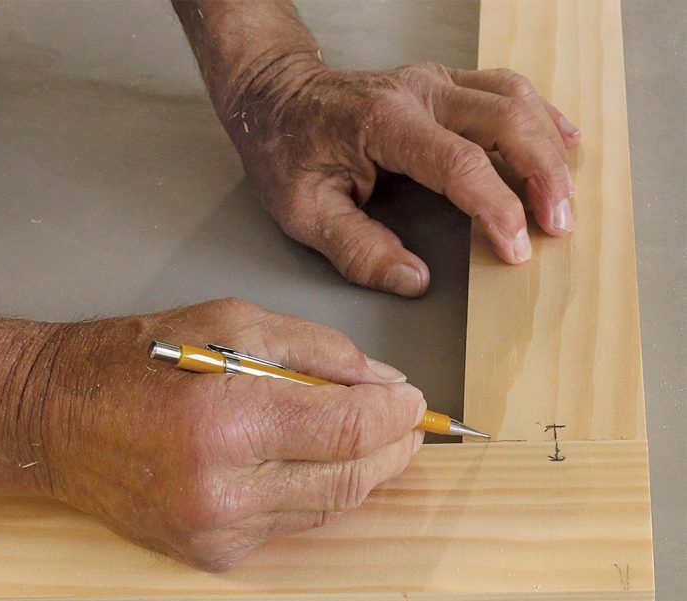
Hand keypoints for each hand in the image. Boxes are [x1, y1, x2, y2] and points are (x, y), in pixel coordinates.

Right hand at [4, 299, 423, 570]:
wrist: (57, 420)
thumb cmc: (135, 361)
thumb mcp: (231, 323)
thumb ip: (317, 351)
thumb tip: (381, 380)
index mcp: (227, 423)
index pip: (350, 428)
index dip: (398, 413)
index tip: (415, 400)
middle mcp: (223, 491)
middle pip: (350, 478)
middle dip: (396, 448)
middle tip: (413, 422)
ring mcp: (218, 532)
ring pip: (328, 507)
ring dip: (365, 471)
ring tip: (379, 439)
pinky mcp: (213, 553)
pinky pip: (293, 524)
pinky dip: (321, 491)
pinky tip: (326, 463)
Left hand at [225, 62, 579, 295]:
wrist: (275, 95)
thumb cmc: (286, 151)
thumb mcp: (304, 212)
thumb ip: (358, 249)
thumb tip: (414, 280)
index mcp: (386, 124)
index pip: (461, 165)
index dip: (497, 209)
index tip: (517, 250)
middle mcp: (419, 92)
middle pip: (507, 120)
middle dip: (543, 174)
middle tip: (561, 224)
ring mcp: (434, 80)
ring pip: (514, 98)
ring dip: (548, 145)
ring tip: (566, 194)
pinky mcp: (441, 82)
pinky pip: (504, 88)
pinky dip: (539, 115)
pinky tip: (560, 140)